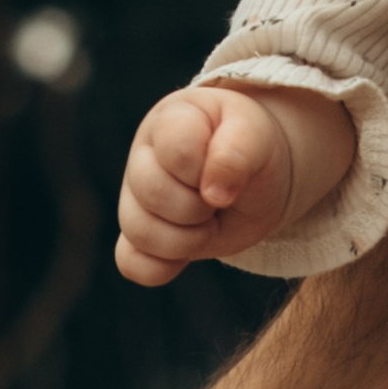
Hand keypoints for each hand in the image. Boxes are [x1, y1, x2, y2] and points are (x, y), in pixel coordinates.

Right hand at [116, 86, 314, 286]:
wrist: (255, 174)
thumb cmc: (251, 147)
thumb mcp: (256, 138)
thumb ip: (237, 153)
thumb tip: (213, 193)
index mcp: (171, 120)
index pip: (176, 151)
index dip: (207, 171)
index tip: (229, 171)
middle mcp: (143, 156)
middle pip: (152, 193)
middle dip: (199, 208)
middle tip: (220, 200)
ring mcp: (135, 197)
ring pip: (139, 231)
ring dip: (186, 239)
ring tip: (209, 222)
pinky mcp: (138, 235)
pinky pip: (131, 262)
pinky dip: (160, 267)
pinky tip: (186, 255)